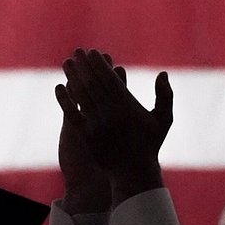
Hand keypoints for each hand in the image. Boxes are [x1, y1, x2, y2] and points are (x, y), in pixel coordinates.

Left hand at [62, 49, 173, 204]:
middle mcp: (112, 114)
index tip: (93, 52)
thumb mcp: (163, 120)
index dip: (100, 65)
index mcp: (129, 107)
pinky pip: (72, 115)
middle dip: (85, 66)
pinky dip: (65, 100)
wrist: (134, 173)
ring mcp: (98, 126)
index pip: (111, 80)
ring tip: (67, 63)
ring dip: (73, 77)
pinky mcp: (87, 137)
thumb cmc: (150, 144)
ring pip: (82, 96)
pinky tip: (59, 87)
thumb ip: (165, 96)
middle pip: (94, 84)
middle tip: (77, 51)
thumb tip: (163, 73)